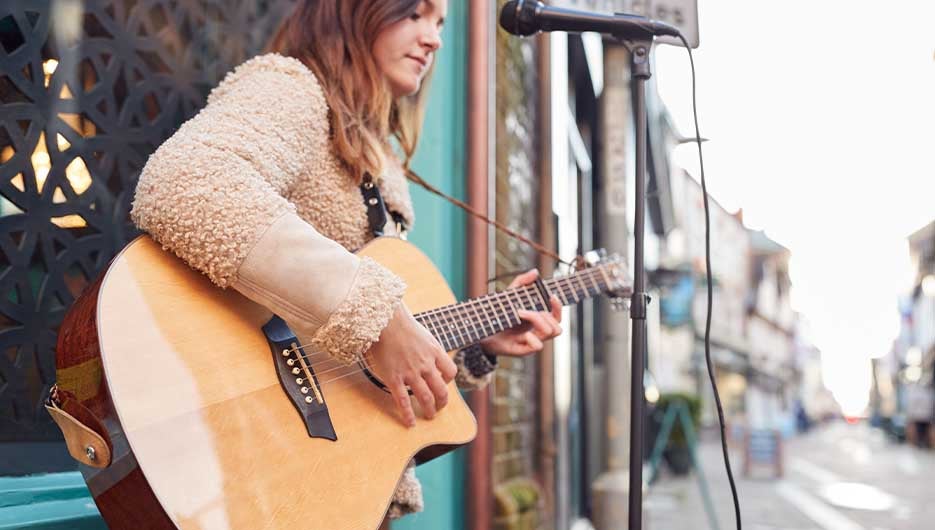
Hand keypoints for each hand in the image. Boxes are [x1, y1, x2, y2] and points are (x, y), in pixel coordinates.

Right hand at [366, 304, 457, 426]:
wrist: (385, 320)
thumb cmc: (402, 325)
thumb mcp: (424, 334)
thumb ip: (429, 348)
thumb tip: (430, 356)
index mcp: (435, 352)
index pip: (450, 372)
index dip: (448, 381)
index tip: (442, 384)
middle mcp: (425, 364)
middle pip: (441, 390)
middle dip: (442, 402)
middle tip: (439, 408)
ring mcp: (410, 372)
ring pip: (425, 397)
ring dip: (429, 410)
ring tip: (429, 416)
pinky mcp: (394, 378)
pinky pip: (403, 401)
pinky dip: (408, 414)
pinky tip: (410, 423)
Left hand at [480, 269, 562, 356]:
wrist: (481, 329)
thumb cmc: (498, 313)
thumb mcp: (509, 295)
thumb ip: (522, 282)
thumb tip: (535, 272)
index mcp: (537, 321)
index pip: (557, 316)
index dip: (558, 307)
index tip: (551, 296)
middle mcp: (537, 332)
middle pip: (557, 327)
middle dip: (545, 315)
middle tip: (523, 309)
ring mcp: (531, 342)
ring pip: (550, 333)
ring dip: (537, 320)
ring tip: (519, 313)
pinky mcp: (523, 350)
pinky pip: (537, 346)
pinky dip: (532, 338)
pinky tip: (522, 333)